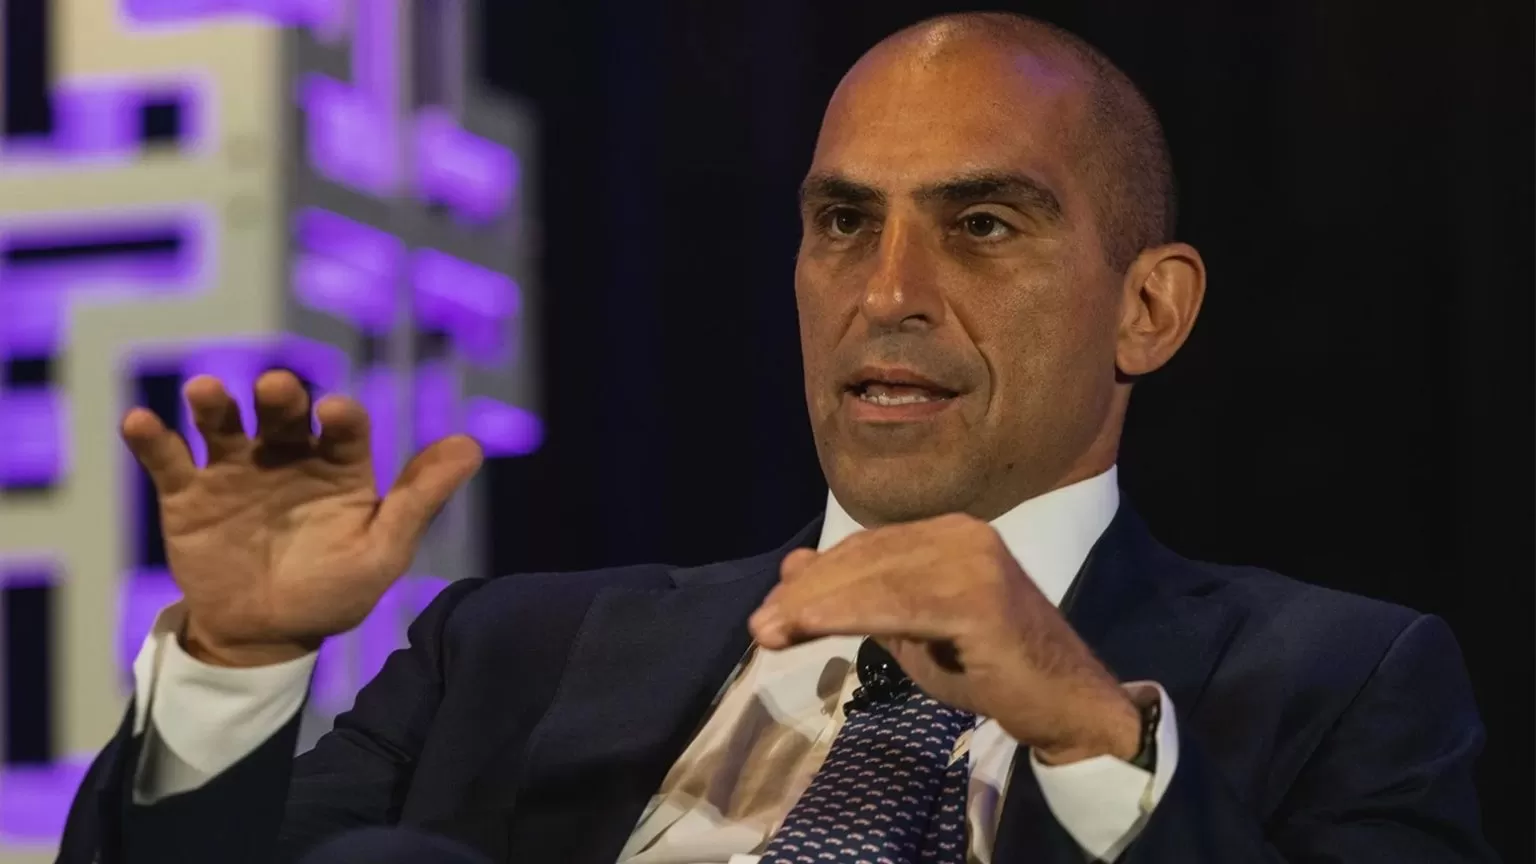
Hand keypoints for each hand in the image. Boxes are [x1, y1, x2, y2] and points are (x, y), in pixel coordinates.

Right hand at [123, 370, 482, 666]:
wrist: (265, 637)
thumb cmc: (334, 591)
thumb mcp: (383, 552)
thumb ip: (420, 499)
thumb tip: (471, 445)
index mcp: (340, 466)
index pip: (346, 428)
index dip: (342, 416)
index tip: (336, 413)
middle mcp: (288, 456)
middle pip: (284, 415)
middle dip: (280, 397)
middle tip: (276, 387)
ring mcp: (236, 471)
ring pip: (224, 425)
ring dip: (214, 404)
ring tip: (205, 390)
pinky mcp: (188, 495)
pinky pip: (168, 460)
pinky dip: (153, 438)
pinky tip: (141, 422)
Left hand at [747, 513, 1140, 764]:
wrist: (1064, 702)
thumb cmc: (989, 668)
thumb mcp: (912, 629)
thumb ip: (861, 598)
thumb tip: (794, 569)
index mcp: (949, 533)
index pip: (866, 548)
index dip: (815, 576)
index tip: (771, 608)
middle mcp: (962, 535)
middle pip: (865, 558)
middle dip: (806, 592)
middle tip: (760, 625)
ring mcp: (974, 562)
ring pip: (875, 579)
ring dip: (815, 606)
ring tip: (770, 632)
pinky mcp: (979, 599)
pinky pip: (898, 604)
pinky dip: (846, 615)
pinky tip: (809, 628)